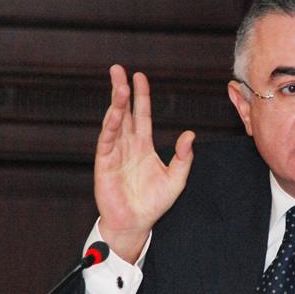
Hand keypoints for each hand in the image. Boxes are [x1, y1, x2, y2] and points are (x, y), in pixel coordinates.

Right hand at [95, 64, 194, 262]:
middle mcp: (128, 145)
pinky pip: (107, 141)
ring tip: (120, 86)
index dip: (141, 96)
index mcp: (143, 146)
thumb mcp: (176, 179)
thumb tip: (190, 134)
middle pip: (124, 112)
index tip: (140, 76)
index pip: (142, 115)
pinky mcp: (105, 164)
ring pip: (114, 122)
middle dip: (121, 90)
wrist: (136, 224)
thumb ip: (184, 157)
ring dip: (116, 104)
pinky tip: (114, 113)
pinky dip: (110, 126)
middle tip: (118, 69)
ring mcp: (115, 153)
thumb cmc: (154, 203)